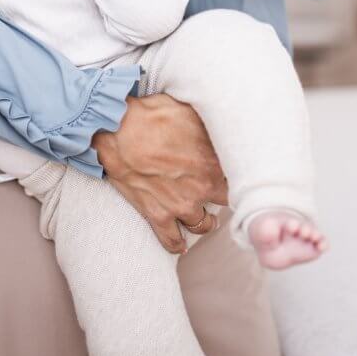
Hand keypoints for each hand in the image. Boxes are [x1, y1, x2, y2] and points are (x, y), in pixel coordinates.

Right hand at [94, 95, 227, 254]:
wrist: (118, 129)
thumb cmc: (154, 115)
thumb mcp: (192, 112)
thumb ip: (211, 127)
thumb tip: (224, 125)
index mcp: (214, 164)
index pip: (238, 179)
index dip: (235, 174)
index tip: (233, 171)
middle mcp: (201, 189)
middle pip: (223, 203)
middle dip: (221, 196)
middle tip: (216, 189)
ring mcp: (179, 205)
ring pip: (202, 225)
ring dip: (204, 221)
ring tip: (204, 217)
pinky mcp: (156, 214)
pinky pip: (170, 239)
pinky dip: (177, 243)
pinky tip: (181, 243)